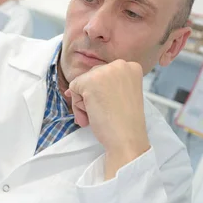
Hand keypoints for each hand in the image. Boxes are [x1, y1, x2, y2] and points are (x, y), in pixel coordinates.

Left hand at [65, 60, 149, 178]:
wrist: (127, 138)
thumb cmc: (125, 122)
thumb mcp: (120, 95)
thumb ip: (103, 86)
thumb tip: (71, 89)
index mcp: (131, 67)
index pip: (104, 74)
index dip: (102, 92)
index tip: (113, 105)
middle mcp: (120, 64)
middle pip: (92, 76)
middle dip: (93, 96)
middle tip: (107, 112)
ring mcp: (105, 71)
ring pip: (82, 83)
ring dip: (85, 102)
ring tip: (100, 114)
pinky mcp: (90, 81)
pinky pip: (73, 88)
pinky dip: (78, 105)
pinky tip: (93, 114)